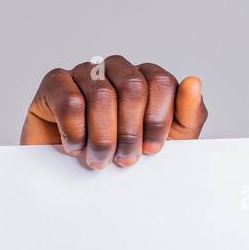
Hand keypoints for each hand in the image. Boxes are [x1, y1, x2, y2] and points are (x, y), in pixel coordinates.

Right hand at [21, 55, 206, 168]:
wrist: (82, 179)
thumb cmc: (128, 156)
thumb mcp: (172, 143)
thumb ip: (188, 114)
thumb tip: (193, 81)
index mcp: (146, 78)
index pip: (161, 82)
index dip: (157, 121)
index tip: (151, 150)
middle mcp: (116, 70)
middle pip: (133, 86)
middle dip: (131, 132)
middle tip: (124, 159)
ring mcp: (85, 73)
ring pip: (101, 94)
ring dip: (103, 137)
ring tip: (100, 158)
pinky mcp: (55, 84)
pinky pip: (69, 99)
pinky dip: (76, 131)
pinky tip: (76, 146)